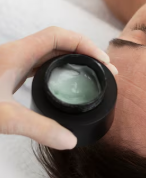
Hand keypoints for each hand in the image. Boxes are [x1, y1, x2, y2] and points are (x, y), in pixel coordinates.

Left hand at [0, 27, 117, 149]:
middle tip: (104, 70)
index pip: (59, 36)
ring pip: (48, 53)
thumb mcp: (4, 118)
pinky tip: (61, 84)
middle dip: (84, 52)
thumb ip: (38, 128)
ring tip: (90, 74)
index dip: (84, 44)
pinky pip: (38, 65)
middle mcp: (16, 53)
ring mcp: (10, 63)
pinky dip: (56, 69)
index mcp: (18, 54)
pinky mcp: (6, 73)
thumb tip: (71, 141)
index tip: (102, 60)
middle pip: (58, 42)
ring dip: (71, 59)